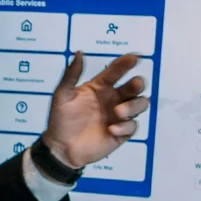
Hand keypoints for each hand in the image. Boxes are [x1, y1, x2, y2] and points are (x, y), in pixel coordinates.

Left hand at [41, 52, 147, 170]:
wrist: (60, 147)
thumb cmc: (61, 119)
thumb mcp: (62, 95)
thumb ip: (71, 74)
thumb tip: (79, 53)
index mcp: (100, 87)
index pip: (116, 71)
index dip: (125, 63)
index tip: (133, 58)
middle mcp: (113, 99)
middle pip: (134, 87)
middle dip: (137, 84)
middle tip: (133, 85)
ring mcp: (119, 116)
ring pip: (140, 104)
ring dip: (133, 105)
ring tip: (118, 112)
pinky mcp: (122, 133)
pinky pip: (132, 126)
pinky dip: (125, 127)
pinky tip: (111, 130)